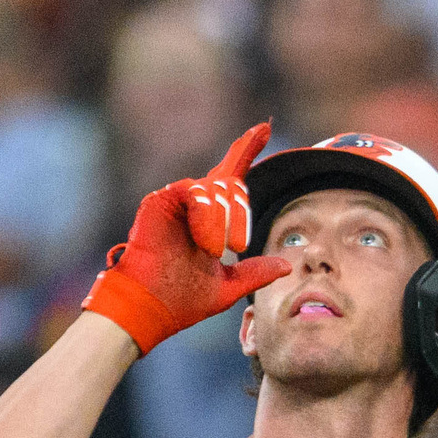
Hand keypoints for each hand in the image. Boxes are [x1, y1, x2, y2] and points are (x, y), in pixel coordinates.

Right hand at [79, 121, 292, 353]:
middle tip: (238, 247)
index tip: (264, 128)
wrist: (151, 308)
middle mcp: (193, 204)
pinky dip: (208, 217)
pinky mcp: (161, 200)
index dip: (246, 150)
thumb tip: (286, 266)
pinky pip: (197, 192)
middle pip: (231, 182)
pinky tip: (205, 242)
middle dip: (242, 213)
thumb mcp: (228, 287)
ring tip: (217, 251)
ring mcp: (176, 200)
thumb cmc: (181, 301)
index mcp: (208, 219)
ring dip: (226, 221)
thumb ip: (255, 273)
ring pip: (217, 189)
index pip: (230, 176)